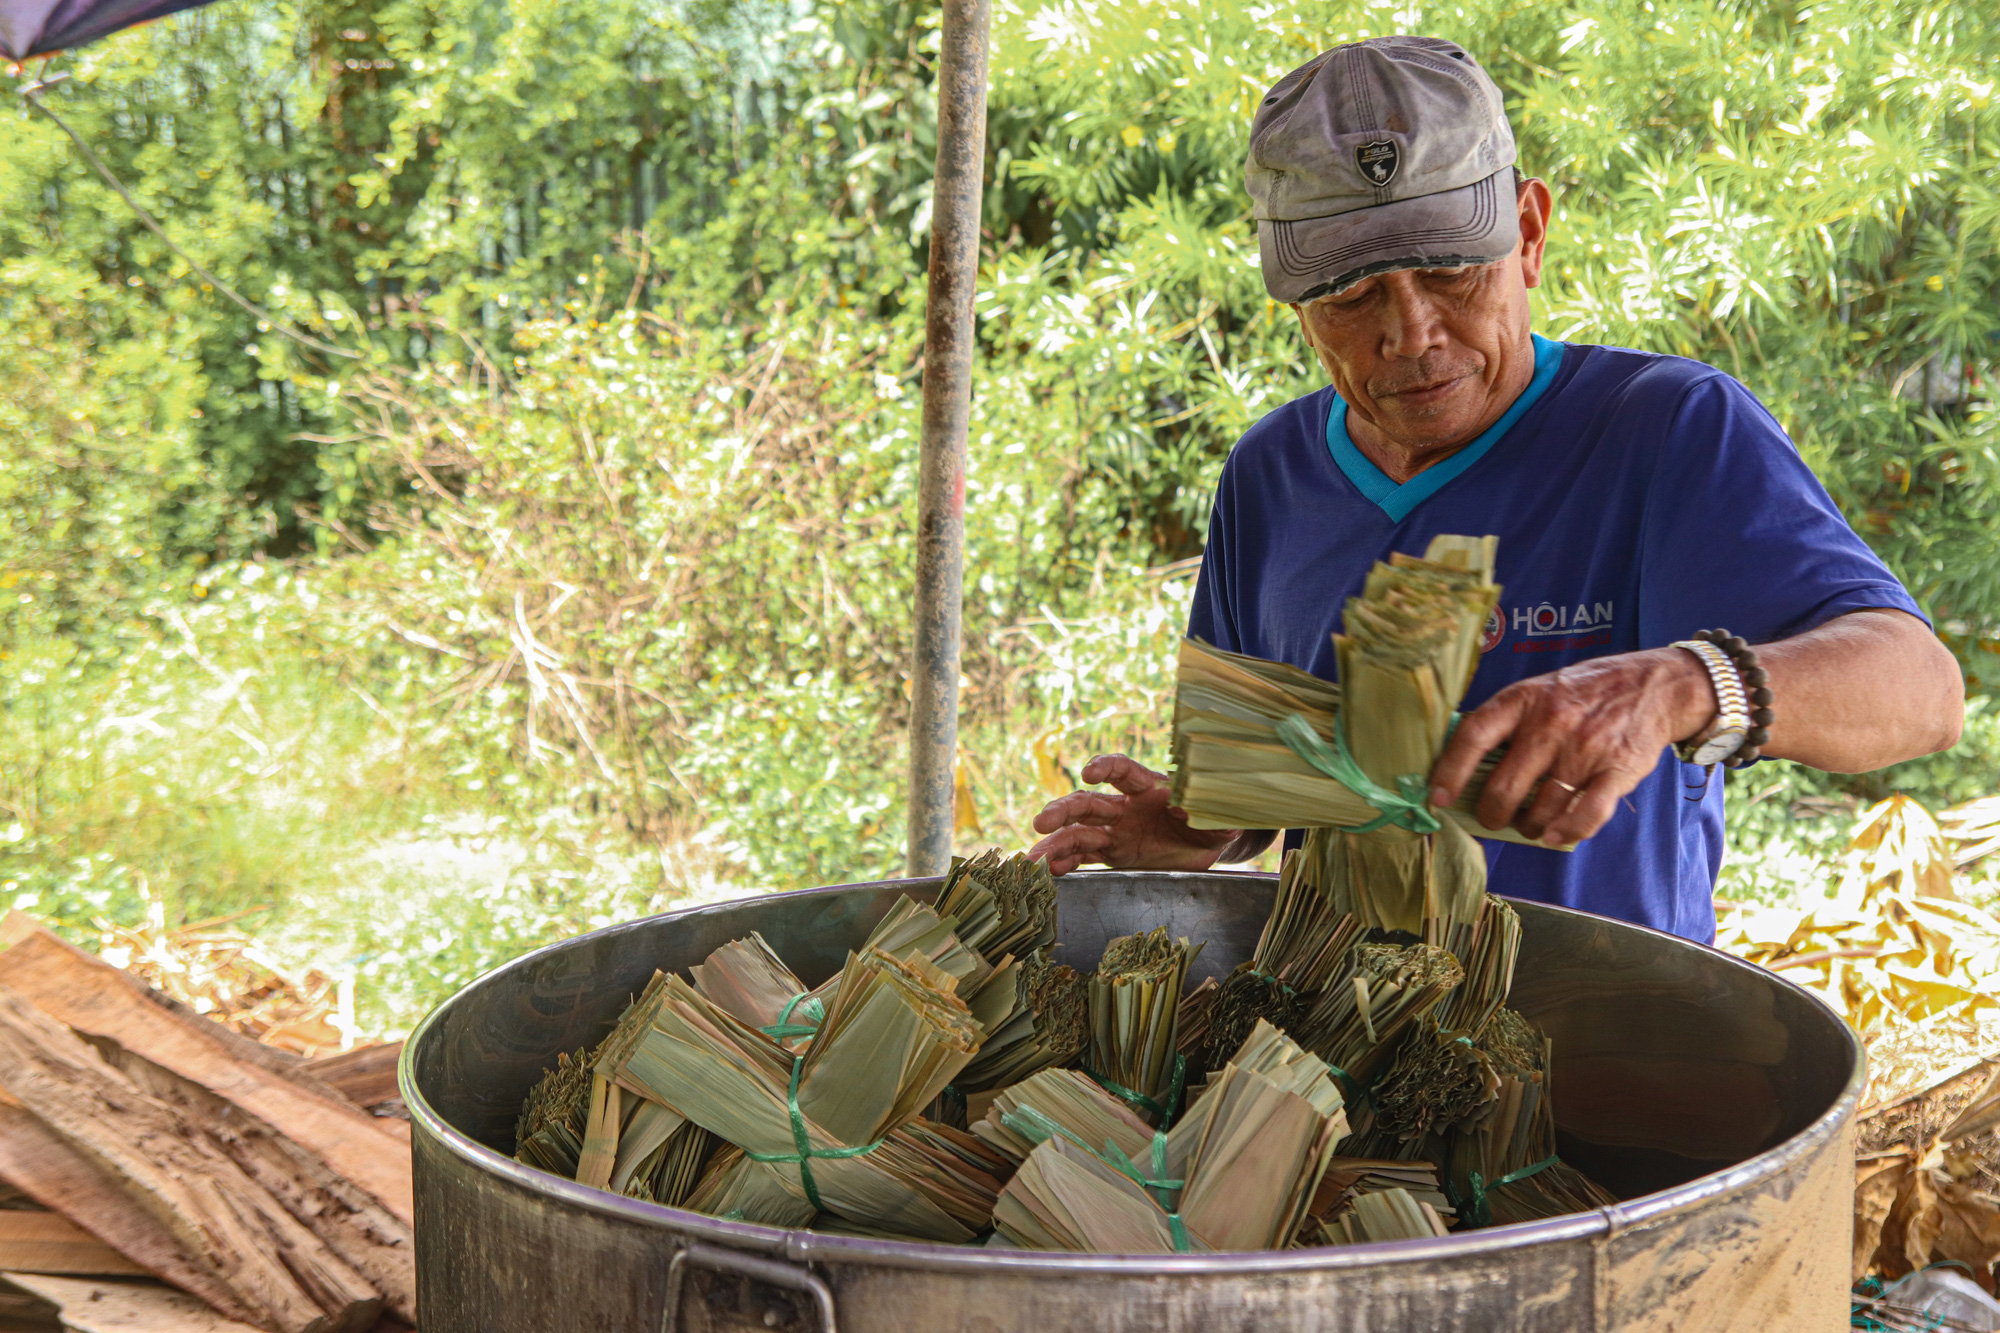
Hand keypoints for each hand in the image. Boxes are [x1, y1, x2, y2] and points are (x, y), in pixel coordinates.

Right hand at [1027, 754, 1242, 875]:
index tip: (1089, 773)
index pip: (1123, 771)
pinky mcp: (1112, 855)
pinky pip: (1084, 857)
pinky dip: (1067, 864)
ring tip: (1033, 861)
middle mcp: (1124, 807)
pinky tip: (1052, 873)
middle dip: (1063, 811)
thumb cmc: (1211, 821)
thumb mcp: (1218, 818)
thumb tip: (1189, 807)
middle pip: (1087, 803)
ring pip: (1077, 833)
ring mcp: (1114, 831)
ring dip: (1054, 844)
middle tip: (1041, 823)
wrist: (1204, 847)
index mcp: (1148, 788)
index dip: (1105, 768)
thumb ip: (1208, 812)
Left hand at [1427, 648, 1711, 845]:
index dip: (1449, 770)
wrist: (1654, 684)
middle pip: (1505, 786)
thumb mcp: (1538, 690)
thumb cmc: (1583, 693)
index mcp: (1523, 700)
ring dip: (1529, 826)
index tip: (1437, 798)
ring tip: (1529, 824)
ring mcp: (1585, 748)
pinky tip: (1554, 836)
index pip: (1473, 736)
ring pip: (1542, 808)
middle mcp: (1551, 723)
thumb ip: (1505, 721)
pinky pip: (1586, 814)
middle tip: (1493, 818)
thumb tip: (1459, 763)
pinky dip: (1566, 832)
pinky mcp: (1617, 770)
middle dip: (1492, 814)